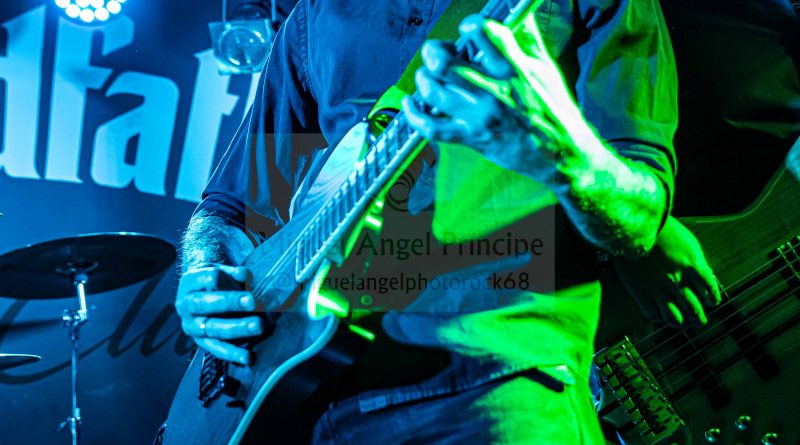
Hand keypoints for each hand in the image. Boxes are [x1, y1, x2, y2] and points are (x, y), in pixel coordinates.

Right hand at [175, 264, 262, 364]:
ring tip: (258, 326)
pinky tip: (248, 357)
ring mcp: (192, 326)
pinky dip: (233, 353)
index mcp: (190, 283)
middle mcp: (186, 305)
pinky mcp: (201, 342)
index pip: (208, 279)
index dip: (228, 280)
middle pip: (206, 303)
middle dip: (231, 303)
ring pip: (213, 328)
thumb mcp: (221, 271)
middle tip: (253, 303)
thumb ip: (233, 273)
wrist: (199, 295)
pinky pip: (216, 349)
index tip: (248, 281)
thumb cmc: (215, 281)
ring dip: (237, 328)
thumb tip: (245, 276)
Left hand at [403, 14, 591, 184]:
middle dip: (433, 52)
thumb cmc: (553, 108)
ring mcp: (479, 115)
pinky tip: (411, 104)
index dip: (470, 25)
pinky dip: (415, 115)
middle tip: (436, 53)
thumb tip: (519, 13)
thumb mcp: (546, 67)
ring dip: (423, 79)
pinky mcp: (471, 136)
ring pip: (434, 92)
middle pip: (444, 63)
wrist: (560, 152)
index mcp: (514, 67)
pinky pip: (432, 128)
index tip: (468, 29)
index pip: (484, 33)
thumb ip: (528, 39)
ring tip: (427, 76)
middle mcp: (494, 89)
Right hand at [614, 217, 720, 326]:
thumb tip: (704, 279)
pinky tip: (660, 312)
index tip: (711, 302)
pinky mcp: (641, 292)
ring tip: (680, 322)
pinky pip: (653, 314)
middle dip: (699, 318)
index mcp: (693, 266)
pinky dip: (659, 316)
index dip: (712, 300)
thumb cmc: (662, 230)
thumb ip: (697, 263)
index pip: (710, 292)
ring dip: (680, 322)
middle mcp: (677, 281)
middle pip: (694, 310)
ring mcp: (658, 288)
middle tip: (699, 320)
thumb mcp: (688, 242)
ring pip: (675, 319)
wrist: (634, 226)